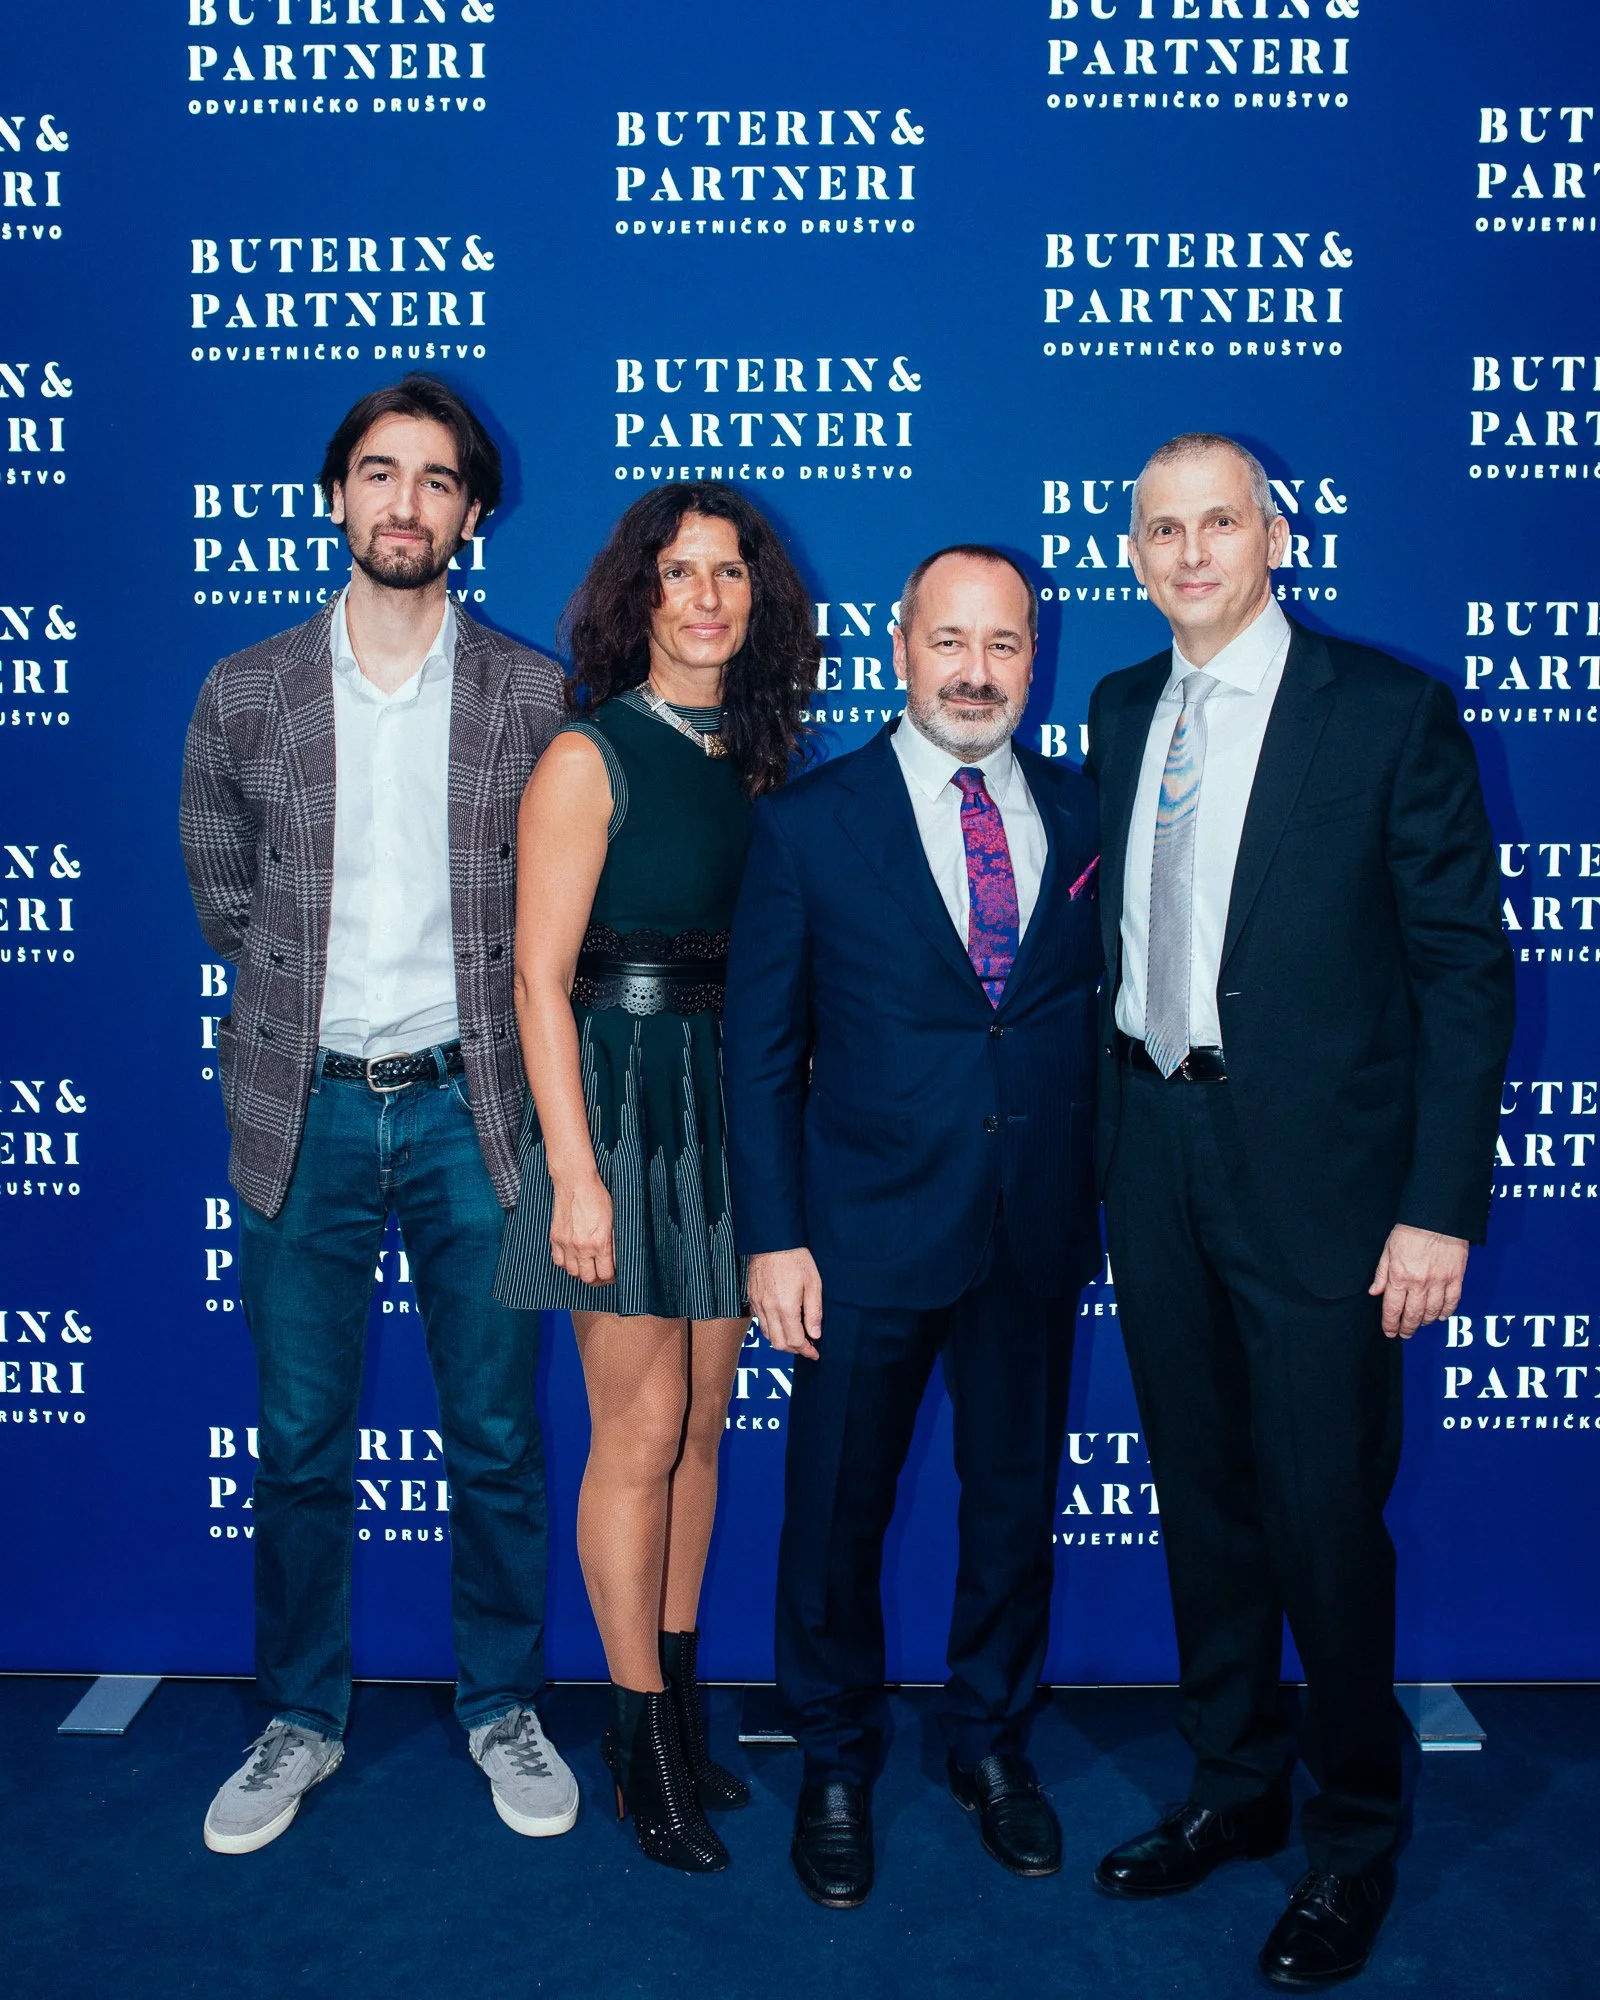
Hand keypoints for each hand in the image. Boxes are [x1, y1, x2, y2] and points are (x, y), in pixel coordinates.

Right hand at [550, 1173, 614, 1287]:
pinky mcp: (555, 1238)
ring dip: (582, 1272)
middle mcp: (582, 1247)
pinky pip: (559, 1262)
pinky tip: (574, 1258)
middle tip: (602, 1274)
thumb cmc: (597, 1198)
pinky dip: (567, 1264)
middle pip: (589, 1278)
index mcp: (600, 1243)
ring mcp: (566, 1244)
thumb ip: (615, 1243)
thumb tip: (618, 1260)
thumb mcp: (614, 1220)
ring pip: (573, 1273)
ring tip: (589, 1266)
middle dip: (598, 1279)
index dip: (612, 1278)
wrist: (576, 1183)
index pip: (606, 1274)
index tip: (614, 1274)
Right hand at [748, 1248, 823, 1361]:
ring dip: (782, 1340)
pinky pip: (760, 1322)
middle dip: (794, 1349)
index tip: (815, 1352)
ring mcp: (758, 1304)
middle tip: (807, 1346)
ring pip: (768, 1335)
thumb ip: (814, 1312)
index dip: (806, 1350)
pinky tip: (782, 1322)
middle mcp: (769, 1309)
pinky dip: (772, 1329)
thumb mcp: (813, 1284)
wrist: (772, 1240)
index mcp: (785, 1307)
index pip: (794, 1341)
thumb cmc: (795, 1259)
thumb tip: (815, 1334)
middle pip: (779, 1343)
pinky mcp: (752, 1298)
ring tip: (796, 1336)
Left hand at [1368, 1225, 1467, 1338]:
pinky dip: (1446, 1312)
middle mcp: (1419, 1283)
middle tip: (1404, 1333)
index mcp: (1400, 1276)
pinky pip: (1452, 1302)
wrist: (1437, 1218)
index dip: (1390, 1324)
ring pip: (1432, 1312)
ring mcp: (1439, 1282)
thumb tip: (1375, 1292)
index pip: (1393, 1309)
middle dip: (1407, 1328)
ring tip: (1420, 1324)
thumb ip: (1381, 1274)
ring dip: (1425, 1322)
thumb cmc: (1411, 1230)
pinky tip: (1441, 1316)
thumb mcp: (1388, 1250)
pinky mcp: (1456, 1278)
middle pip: (1413, 1315)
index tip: (1389, 1331)